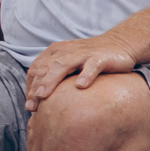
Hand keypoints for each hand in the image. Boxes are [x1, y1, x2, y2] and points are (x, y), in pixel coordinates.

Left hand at [22, 36, 138, 105]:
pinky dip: (85, 75)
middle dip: (36, 88)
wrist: (120, 43)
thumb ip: (57, 76)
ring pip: (62, 66)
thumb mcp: (71, 64)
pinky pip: (92, 66)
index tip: (29, 105)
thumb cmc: (92, 59)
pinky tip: (81, 86)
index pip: (36, 69)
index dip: (30, 87)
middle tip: (31, 107)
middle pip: (45, 69)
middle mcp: (66, 51)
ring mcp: (83, 54)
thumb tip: (42, 101)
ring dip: (50, 81)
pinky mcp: (100, 58)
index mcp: (56, 52)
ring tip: (43, 96)